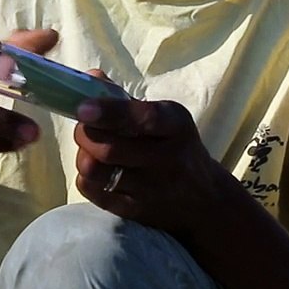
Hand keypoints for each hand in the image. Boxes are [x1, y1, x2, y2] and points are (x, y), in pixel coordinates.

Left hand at [73, 94, 225, 237]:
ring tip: (90, 149)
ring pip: (97, 171)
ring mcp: (152, 190)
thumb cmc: (176, 147)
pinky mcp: (137, 212)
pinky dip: (86, 178)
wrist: (204, 199)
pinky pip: (95, 192)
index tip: (83, 108)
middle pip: (110, 148)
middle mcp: (168, 160)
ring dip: (84, 155)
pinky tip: (97, 171)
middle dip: (86, 133)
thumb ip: (125, 100)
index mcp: (176, 126)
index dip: (110, 112)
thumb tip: (89, 76)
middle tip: (84, 126)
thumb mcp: (166, 118)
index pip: (144, 119)